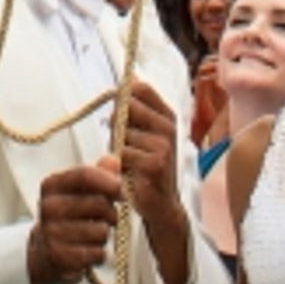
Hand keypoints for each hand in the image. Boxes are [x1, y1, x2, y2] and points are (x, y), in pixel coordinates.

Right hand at [27, 156, 120, 283]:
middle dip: (111, 212)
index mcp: (51, 185)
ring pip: (101, 231)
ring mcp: (51, 232)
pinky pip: (97, 253)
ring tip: (93, 235)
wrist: (43, 253)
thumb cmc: (68, 217)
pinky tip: (88, 251)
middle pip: (99, 204)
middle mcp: (48, 207)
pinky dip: (98, 254)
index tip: (121, 189)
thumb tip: (114, 160)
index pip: (85, 175)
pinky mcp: (59, 256)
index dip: (109, 181)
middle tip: (107, 217)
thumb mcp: (78, 192)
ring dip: (104, 235)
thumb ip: (98, 175)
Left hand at [120, 79, 180, 221]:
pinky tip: (129, 172)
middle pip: (127, 107)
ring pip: (120, 133)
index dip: (123, 93)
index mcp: (167, 116)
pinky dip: (119, 163)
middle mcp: (168, 127)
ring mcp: (163, 146)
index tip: (118, 107)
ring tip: (128, 161)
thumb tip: (129, 78)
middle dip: (116, 121)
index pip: (141, 88)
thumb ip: (137, 110)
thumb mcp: (145, 134)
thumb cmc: (147, 165)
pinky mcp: (154, 164)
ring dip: (116, 146)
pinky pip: (122, 153)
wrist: (161, 205)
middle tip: (122, 140)